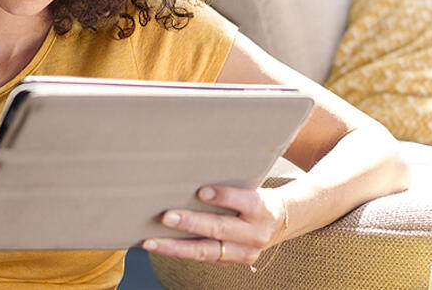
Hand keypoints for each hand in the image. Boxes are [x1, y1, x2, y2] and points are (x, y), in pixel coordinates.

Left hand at [141, 185, 286, 266]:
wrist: (280, 221)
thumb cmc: (255, 195)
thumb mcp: (251, 185)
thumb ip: (228, 181)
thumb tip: (189, 169)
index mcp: (262, 208)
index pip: (244, 201)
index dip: (223, 196)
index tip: (201, 191)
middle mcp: (255, 234)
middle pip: (220, 228)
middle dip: (191, 223)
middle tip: (166, 216)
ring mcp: (244, 252)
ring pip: (207, 251)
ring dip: (175, 247)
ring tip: (151, 242)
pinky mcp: (231, 262)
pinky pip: (203, 258)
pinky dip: (178, 252)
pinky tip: (158, 246)